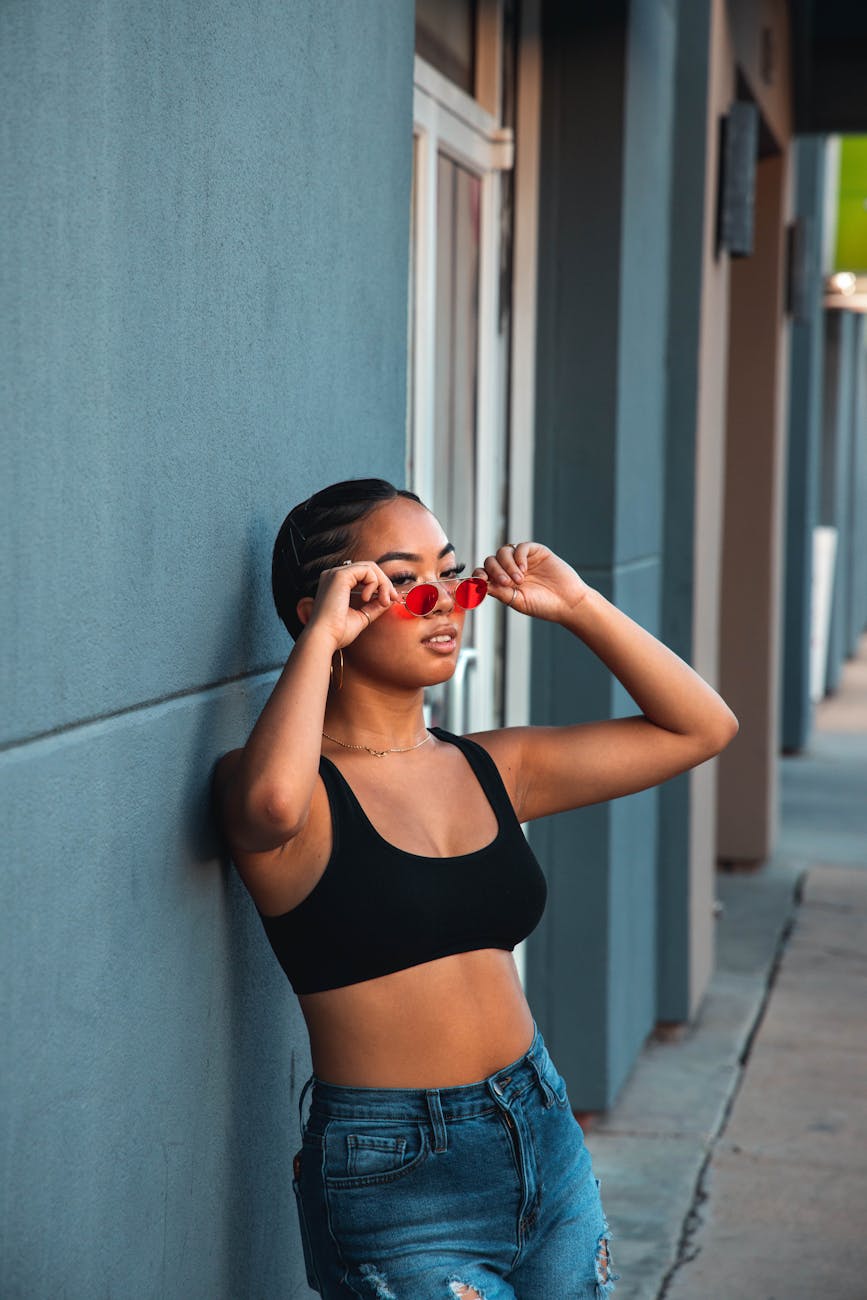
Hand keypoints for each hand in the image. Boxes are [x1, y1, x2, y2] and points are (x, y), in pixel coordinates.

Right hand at [302, 561, 398, 648]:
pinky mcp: (340, 575)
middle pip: (368, 568)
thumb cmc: (337, 632)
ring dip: (382, 584)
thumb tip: (389, 599)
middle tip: (392, 598)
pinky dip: (374, 583)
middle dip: (385, 582)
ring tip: (383, 601)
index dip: (380, 584)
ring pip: (370, 567)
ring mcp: (336, 573)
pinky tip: (367, 598)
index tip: (390, 600)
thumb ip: (374, 606)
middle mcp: (334, 575)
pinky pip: (367, 571)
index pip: (363, 574)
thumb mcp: (361, 616)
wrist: (324, 637)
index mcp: (336, 584)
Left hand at [475, 542, 590, 623]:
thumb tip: (478, 585)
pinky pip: (520, 547)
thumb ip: (498, 592)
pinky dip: (518, 556)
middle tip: (506, 582)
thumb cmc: (544, 606)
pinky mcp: (535, 552)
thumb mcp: (517, 601)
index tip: (481, 581)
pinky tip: (525, 569)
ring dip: (507, 565)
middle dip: (495, 571)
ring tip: (519, 579)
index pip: (484, 573)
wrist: (568, 602)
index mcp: (503, 584)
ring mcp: (522, 560)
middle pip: (491, 561)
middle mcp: (510, 570)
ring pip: (503, 552)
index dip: (479, 575)